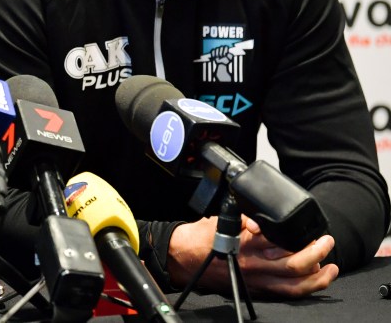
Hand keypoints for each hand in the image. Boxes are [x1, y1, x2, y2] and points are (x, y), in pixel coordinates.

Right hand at [167, 215, 338, 298]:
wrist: (183, 257)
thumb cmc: (200, 237)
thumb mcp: (224, 219)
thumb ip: (246, 219)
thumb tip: (261, 221)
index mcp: (248, 246)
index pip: (285, 245)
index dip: (304, 240)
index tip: (314, 232)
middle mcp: (255, 266)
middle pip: (296, 266)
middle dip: (317, 254)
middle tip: (327, 243)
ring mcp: (257, 281)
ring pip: (295, 286)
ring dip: (318, 278)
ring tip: (330, 268)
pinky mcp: (256, 289)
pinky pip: (286, 293)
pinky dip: (303, 289)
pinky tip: (313, 281)